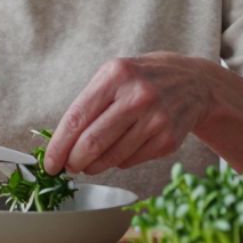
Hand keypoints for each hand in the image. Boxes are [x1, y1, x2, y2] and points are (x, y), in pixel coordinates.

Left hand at [43, 53, 212, 175]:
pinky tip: (118, 151)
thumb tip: (61, 144)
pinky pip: (130, 161)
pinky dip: (117, 162)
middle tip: (67, 167)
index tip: (49, 163)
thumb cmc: (142, 80)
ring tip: (88, 163)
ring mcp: (156, 118)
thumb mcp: (114, 75)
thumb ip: (88, 104)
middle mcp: (138, 95)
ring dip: (94, 166)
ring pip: (111, 157)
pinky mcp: (168, 139)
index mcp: (116, 75)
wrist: (193, 83)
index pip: (77, 117)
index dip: (58, 145)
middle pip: (92, 142)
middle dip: (73, 161)